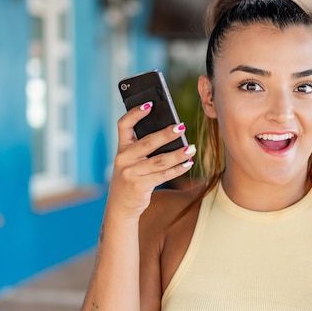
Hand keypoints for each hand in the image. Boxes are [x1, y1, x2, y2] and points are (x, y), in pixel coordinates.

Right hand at [106, 102, 195, 220]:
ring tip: (191, 147)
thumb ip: (144, 147)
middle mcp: (123, 159)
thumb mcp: (131, 161)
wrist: (120, 206)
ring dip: (178, 154)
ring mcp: (131, 173)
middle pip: (148, 142)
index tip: (150, 104)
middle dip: (166, 134)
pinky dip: (178, 169)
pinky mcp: (140, 186)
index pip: (124, 125)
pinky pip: (163, 175)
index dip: (135, 113)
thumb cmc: (132, 177)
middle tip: (181, 127)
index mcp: (121, 148)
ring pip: (159, 161)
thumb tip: (173, 132)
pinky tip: (189, 163)